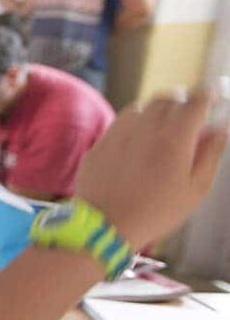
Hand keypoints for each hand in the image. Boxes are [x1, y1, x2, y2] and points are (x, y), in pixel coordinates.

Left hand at [74, 89, 226, 250]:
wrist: (105, 225)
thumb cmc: (158, 211)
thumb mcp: (196, 188)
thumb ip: (210, 152)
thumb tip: (222, 127)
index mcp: (175, 137)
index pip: (196, 101)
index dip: (208, 94)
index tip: (214, 95)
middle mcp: (146, 127)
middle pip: (169, 98)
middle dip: (183, 101)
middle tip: (191, 115)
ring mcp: (119, 132)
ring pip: (144, 106)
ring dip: (158, 110)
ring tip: (166, 128)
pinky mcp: (101, 141)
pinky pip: (121, 121)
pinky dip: (136, 123)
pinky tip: (140, 140)